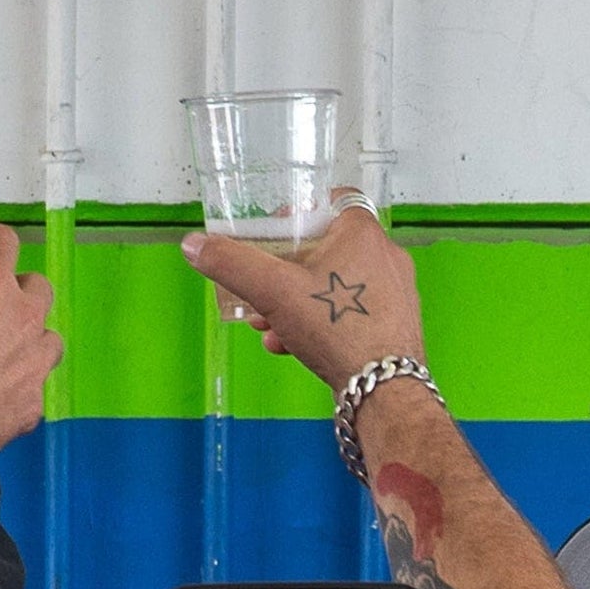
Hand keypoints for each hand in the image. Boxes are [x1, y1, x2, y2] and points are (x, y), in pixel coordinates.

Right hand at [184, 195, 418, 390]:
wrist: (383, 388)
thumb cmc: (341, 332)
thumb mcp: (273, 292)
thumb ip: (232, 264)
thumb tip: (196, 245)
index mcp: (363, 234)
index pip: (334, 200)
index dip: (301, 211)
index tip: (277, 230)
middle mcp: (385, 257)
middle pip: (327, 248)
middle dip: (286, 270)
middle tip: (264, 285)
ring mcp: (393, 293)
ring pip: (335, 285)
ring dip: (297, 301)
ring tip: (270, 323)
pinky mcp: (392, 324)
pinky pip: (349, 313)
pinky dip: (319, 324)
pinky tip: (290, 345)